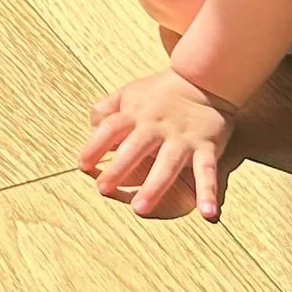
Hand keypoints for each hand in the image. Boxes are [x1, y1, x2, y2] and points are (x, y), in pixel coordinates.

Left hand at [79, 68, 234, 220]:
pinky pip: (207, 171)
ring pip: (167, 163)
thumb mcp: (129, 93)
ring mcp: (182, 138)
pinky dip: (208, 192)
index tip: (83, 164)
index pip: (110, 128)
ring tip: (140, 208)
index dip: (95, 145)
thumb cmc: (160, 93)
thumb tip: (91, 127)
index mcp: (136, 114)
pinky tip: (207, 213)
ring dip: (154, 186)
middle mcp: (157, 127)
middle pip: (135, 147)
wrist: (204, 79)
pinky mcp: (206, 147)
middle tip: (103, 188)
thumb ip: (107, 109)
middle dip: (119, 168)